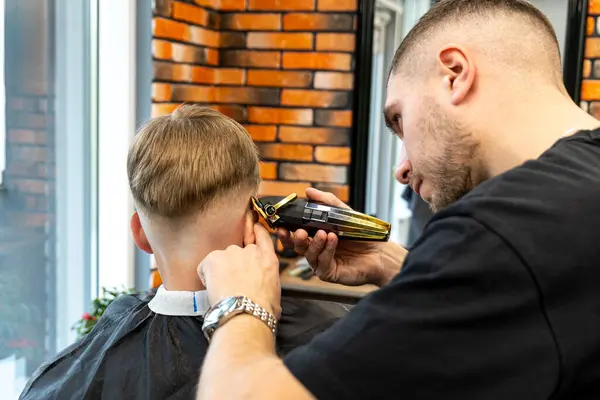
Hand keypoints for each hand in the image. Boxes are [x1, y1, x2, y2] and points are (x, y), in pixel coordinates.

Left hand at [198, 222, 281, 318]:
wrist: (246, 314)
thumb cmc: (261, 311)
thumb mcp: (275, 293)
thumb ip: (268, 283)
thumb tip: (265, 291)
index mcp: (268, 260)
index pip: (263, 237)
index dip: (257, 232)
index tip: (254, 228)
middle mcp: (251, 252)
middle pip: (238, 251)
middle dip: (234, 265)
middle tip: (232, 283)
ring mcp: (232, 253)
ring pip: (222, 259)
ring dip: (220, 270)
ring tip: (222, 289)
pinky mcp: (214, 258)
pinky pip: (205, 265)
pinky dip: (205, 275)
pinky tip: (212, 288)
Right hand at [278, 188, 406, 286]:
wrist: (379, 252)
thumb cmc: (361, 234)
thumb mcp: (343, 213)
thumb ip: (326, 202)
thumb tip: (308, 191)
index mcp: (314, 237)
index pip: (294, 235)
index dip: (285, 231)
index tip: (280, 225)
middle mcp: (315, 251)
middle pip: (296, 247)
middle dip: (294, 239)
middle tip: (298, 231)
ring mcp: (321, 263)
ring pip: (308, 255)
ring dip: (314, 243)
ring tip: (322, 233)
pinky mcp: (329, 273)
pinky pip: (322, 263)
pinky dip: (326, 250)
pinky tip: (332, 240)